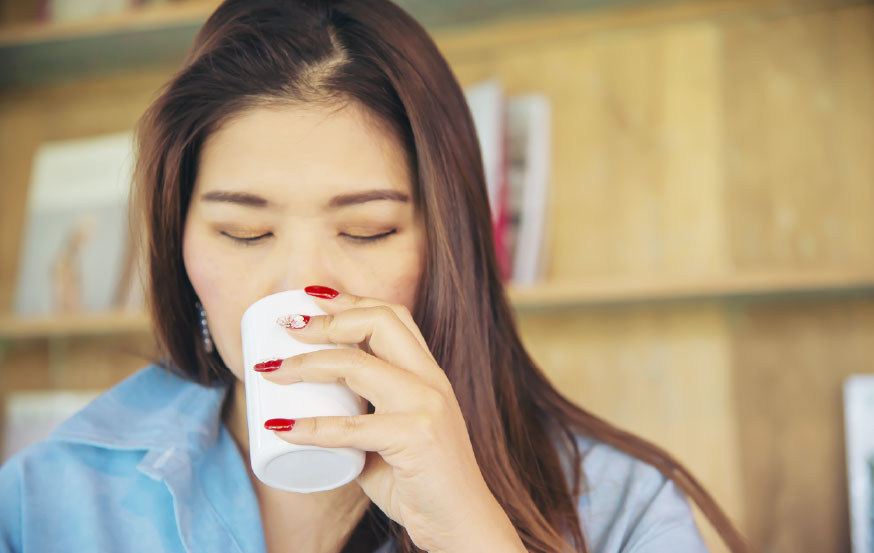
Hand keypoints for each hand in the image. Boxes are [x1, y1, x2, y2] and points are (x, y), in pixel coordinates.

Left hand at [258, 287, 525, 552]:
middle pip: (380, 321)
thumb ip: (362, 418)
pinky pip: (349, 428)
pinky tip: (281, 426)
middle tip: (288, 326)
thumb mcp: (395, 436)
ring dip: (305, 364)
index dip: (350, 300)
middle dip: (327, 319)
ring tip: (270, 369)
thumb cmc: (423, 483)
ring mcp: (426, 407)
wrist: (463, 524)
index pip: (393, 316)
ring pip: (357, 365)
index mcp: (428, 374)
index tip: (311, 296)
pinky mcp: (415, 439)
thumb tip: (312, 413)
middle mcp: (431, 381)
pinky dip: (309, 426)